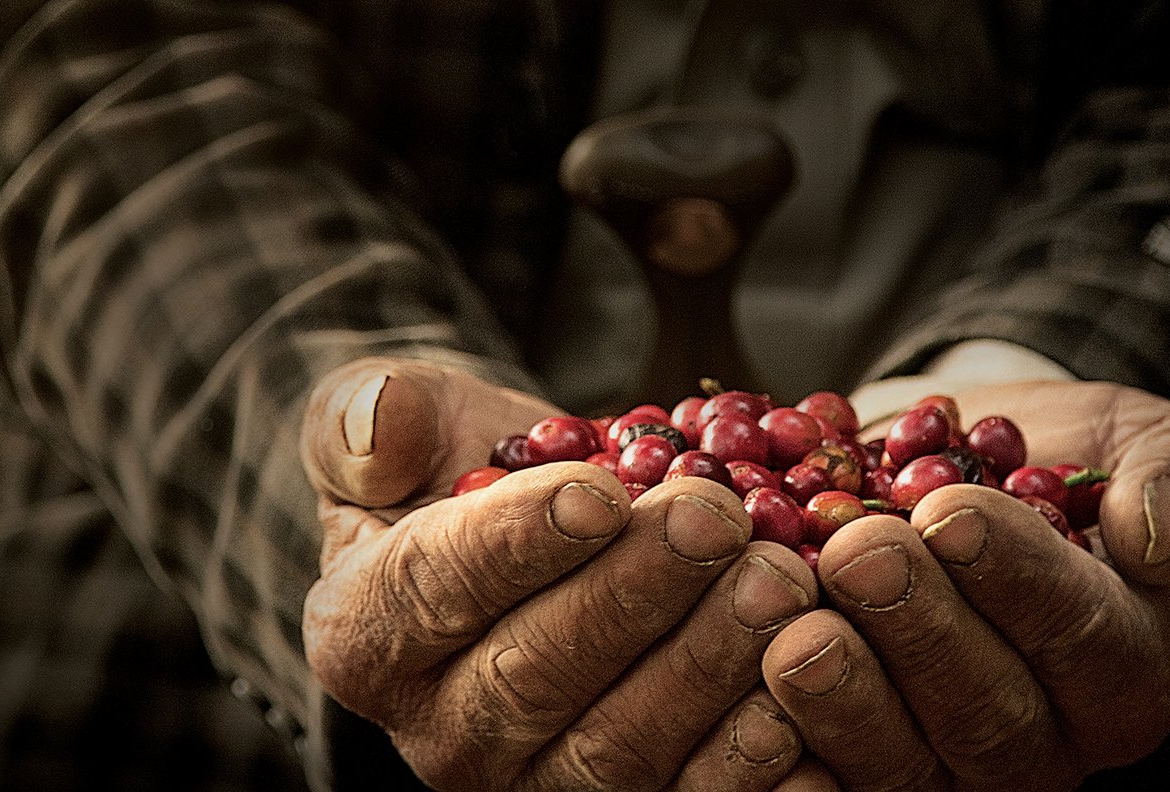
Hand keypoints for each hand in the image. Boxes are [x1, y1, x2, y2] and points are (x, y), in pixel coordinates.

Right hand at [299, 357, 821, 790]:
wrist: (546, 530)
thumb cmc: (466, 467)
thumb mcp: (406, 418)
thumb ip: (370, 415)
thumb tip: (376, 430)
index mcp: (366, 634)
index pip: (431, 592)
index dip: (517, 544)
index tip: (601, 490)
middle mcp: (440, 733)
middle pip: (534, 677)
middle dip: (634, 595)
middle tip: (717, 520)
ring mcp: (536, 784)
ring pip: (618, 750)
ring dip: (706, 667)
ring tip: (779, 578)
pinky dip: (750, 759)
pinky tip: (803, 688)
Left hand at [761, 380, 1169, 790]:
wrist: (932, 473)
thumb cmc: (1050, 458)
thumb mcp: (1146, 441)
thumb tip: (1161, 531)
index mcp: (1122, 670)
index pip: (1082, 640)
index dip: (1016, 579)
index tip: (950, 511)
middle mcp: (1039, 740)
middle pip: (985, 717)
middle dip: (918, 631)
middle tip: (856, 552)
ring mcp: (938, 765)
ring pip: (897, 764)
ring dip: (840, 692)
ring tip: (790, 618)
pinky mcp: (849, 764)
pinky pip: (814, 779)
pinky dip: (771, 738)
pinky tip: (736, 679)